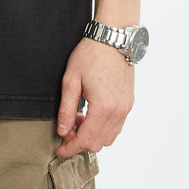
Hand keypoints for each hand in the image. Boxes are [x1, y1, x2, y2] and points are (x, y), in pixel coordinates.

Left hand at [55, 38, 133, 157]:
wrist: (112, 38)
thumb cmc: (90, 55)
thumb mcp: (71, 80)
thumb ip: (67, 109)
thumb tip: (63, 131)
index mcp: (103, 107)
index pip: (86, 141)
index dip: (70, 149)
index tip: (59, 150)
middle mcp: (118, 111)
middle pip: (98, 143)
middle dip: (80, 142)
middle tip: (67, 128)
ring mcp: (126, 108)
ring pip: (109, 138)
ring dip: (92, 135)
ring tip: (78, 117)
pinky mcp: (128, 103)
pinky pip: (117, 126)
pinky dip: (102, 128)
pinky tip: (91, 113)